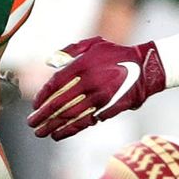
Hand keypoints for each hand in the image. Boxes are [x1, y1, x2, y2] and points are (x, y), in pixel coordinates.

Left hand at [27, 37, 166, 139]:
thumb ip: (70, 51)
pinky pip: (87, 121)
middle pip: (60, 104)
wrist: (147, 67)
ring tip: (42, 133)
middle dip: (43, 116)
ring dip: (54, 127)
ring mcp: (101, 97)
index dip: (43, 97)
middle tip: (31, 124)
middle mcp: (90, 83)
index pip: (56, 84)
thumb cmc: (116, 54)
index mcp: (83, 66)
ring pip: (72, 116)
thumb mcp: (93, 44)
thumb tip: (50, 61)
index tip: (34, 106)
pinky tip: (60, 134)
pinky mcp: (110, 108)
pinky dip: (72, 129)